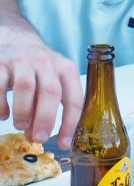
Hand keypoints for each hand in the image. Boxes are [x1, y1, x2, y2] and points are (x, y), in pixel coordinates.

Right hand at [0, 26, 82, 146]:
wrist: (18, 41)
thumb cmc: (39, 70)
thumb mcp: (52, 81)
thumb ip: (49, 107)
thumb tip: (38, 136)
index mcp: (66, 69)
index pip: (74, 98)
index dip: (70, 123)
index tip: (63, 143)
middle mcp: (47, 63)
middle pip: (51, 91)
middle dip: (46, 118)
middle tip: (39, 138)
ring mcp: (23, 62)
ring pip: (26, 86)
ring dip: (24, 111)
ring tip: (21, 126)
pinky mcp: (1, 64)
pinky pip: (0, 85)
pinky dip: (1, 104)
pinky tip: (3, 116)